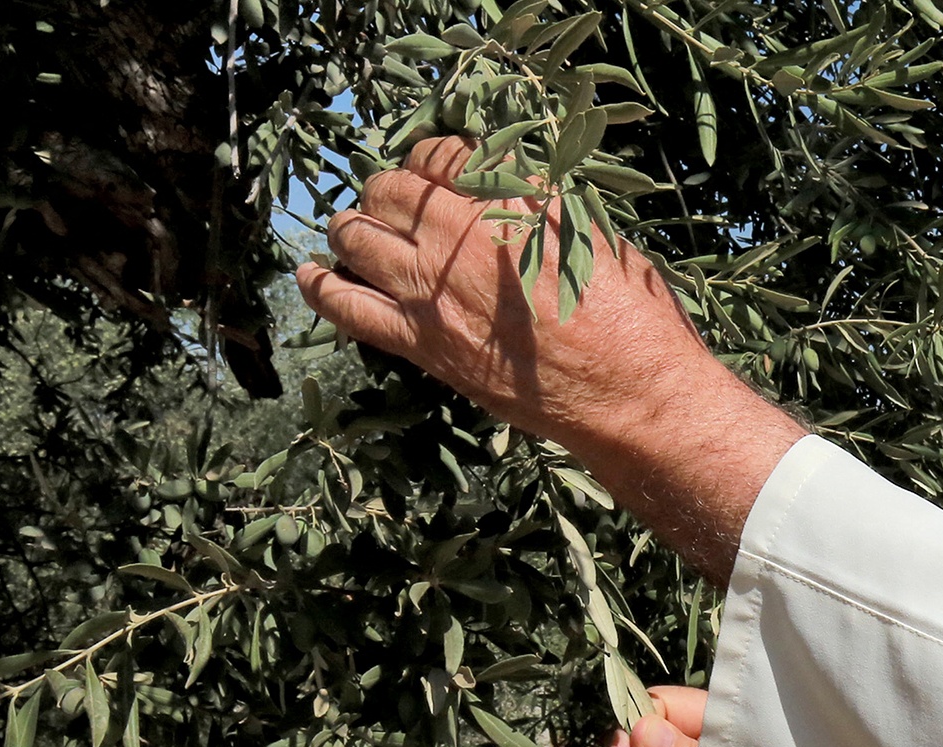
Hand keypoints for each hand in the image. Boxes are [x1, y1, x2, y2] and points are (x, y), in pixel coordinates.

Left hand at [295, 138, 804, 583]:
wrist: (632, 397)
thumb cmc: (635, 317)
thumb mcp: (598, 236)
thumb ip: (543, 203)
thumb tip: (505, 184)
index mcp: (510, 202)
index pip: (444, 154)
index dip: (435, 154)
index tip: (441, 166)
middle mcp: (462, 238)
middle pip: (391, 189)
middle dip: (389, 187)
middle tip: (399, 199)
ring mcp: (433, 292)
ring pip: (357, 236)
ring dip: (352, 225)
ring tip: (358, 229)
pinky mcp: (422, 344)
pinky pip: (346, 306)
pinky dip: (318, 285)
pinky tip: (307, 273)